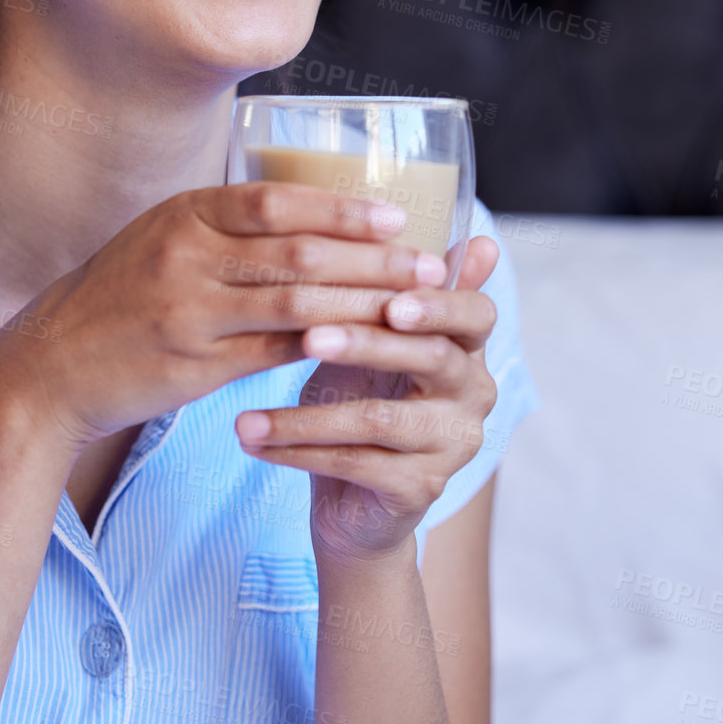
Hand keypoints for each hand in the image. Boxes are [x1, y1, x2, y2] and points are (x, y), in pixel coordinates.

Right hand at [0, 182, 436, 457]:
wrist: (51, 366)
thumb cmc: (117, 298)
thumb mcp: (161, 240)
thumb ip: (225, 229)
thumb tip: (312, 220)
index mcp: (183, 215)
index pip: (275, 201)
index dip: (341, 209)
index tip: (395, 217)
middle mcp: (187, 257)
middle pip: (298, 253)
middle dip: (371, 260)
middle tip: (427, 266)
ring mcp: (190, 313)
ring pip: (296, 305)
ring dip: (362, 305)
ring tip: (411, 308)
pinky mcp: (195, 365)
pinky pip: (274, 352)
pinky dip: (322, 346)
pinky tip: (361, 346)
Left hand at [233, 236, 499, 565]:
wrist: (356, 502)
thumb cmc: (362, 398)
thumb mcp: (374, 338)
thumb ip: (391, 286)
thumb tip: (425, 221)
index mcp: (467, 347)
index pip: (476, 314)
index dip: (439, 305)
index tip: (389, 300)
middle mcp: (474, 395)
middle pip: (429, 359)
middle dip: (364, 344)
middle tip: (307, 338)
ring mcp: (452, 446)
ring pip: (380, 419)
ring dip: (306, 414)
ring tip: (246, 411)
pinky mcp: (421, 490)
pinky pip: (354, 464)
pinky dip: (296, 451)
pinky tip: (253, 440)